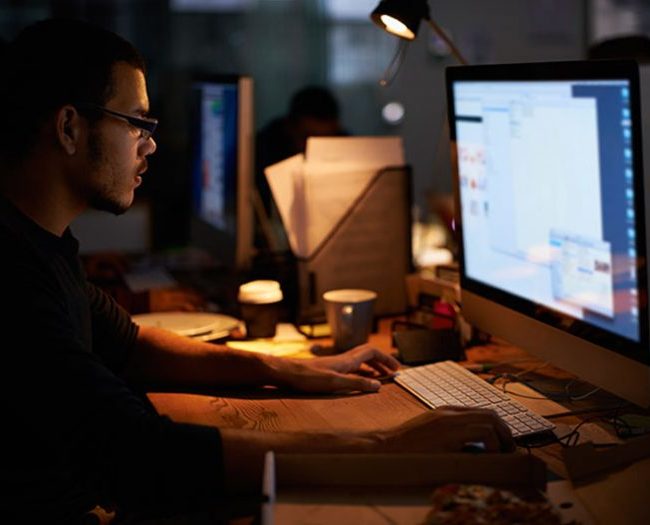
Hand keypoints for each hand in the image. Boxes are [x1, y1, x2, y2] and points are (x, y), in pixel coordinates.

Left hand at [268, 344, 399, 393]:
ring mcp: (335, 364)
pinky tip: (358, 381)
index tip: (397, 368)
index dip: (386, 358)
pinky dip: (360, 372)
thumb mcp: (335, 383)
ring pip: (359, 360)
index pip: (372, 352)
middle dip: (382, 361)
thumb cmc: (308, 378)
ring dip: (372, 366)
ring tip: (380, 377)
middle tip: (393, 372)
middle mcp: (343, 359)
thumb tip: (378, 386)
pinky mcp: (328, 370)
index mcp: (347, 360)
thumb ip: (357, 384)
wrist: (286, 373)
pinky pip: (351, 367)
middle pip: (367, 354)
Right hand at [379, 406, 514, 452]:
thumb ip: (448, 433)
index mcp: (445, 411)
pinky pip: (483, 433)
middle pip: (490, 413)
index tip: (501, 440)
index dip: (496, 425)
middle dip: (504, 431)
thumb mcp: (429, 432)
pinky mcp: (450, 434)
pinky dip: (492, 444)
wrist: (387, 446)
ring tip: (502, 453)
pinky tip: (488, 455)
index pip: (480, 411)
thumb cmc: (405, 445)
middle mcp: (450, 412)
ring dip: (502, 438)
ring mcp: (450, 421)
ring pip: (490, 420)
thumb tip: (470, 446)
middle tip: (508, 448)